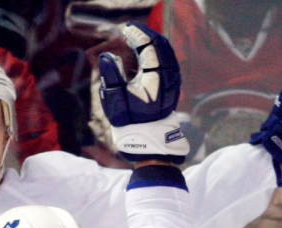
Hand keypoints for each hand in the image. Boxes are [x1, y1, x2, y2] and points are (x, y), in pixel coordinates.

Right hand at [99, 22, 187, 163]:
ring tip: (141, 37)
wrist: (148, 143)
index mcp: (155, 79)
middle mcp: (168, 79)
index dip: (138, 36)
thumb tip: (109, 56)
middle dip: (147, 35)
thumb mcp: (115, 101)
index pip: (149, 48)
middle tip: (133, 29)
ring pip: (168, 54)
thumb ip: (111, 76)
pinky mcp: (172, 89)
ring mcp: (172, 83)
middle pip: (162, 47)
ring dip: (154, 43)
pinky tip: (152, 52)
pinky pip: (169, 62)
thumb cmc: (129, 123)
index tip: (126, 29)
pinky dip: (160, 53)